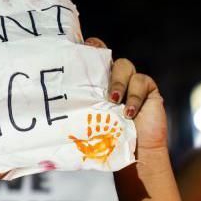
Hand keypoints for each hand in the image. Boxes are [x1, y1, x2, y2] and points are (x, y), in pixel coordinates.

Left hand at [85, 37, 165, 152]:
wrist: (133, 153)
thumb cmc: (108, 139)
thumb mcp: (89, 121)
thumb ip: (80, 108)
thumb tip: (53, 107)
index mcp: (95, 84)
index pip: (89, 60)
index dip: (84, 50)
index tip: (75, 47)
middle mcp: (112, 78)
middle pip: (105, 55)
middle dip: (98, 56)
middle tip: (92, 67)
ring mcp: (131, 81)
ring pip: (124, 65)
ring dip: (117, 82)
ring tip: (113, 101)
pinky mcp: (147, 88)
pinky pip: (141, 81)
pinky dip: (134, 97)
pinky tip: (129, 112)